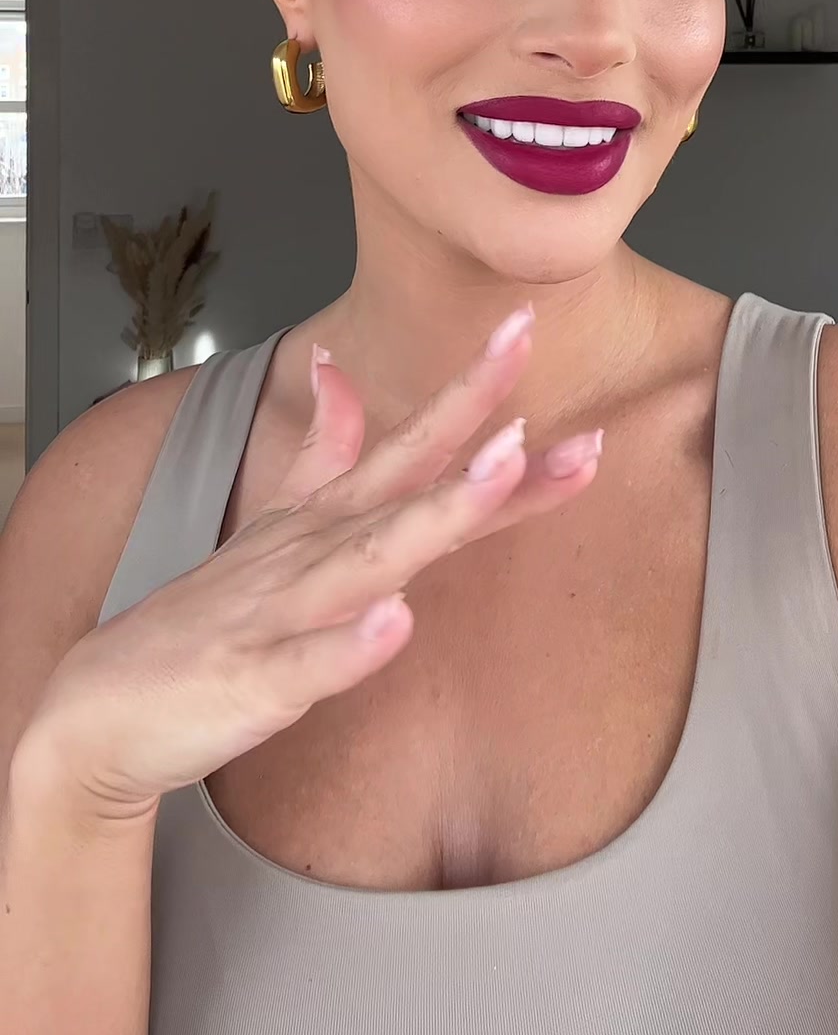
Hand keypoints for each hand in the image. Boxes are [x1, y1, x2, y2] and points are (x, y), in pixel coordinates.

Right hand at [18, 308, 601, 817]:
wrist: (100, 708)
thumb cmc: (205, 620)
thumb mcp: (274, 525)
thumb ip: (319, 452)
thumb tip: (335, 365)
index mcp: (326, 517)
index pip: (413, 444)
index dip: (472, 390)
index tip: (526, 326)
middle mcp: (313, 548)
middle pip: (412, 484)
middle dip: (482, 431)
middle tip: (540, 368)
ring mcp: (284, 610)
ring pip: (374, 556)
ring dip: (442, 509)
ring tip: (505, 463)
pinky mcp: (255, 679)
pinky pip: (309, 665)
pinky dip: (352, 644)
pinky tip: (398, 623)